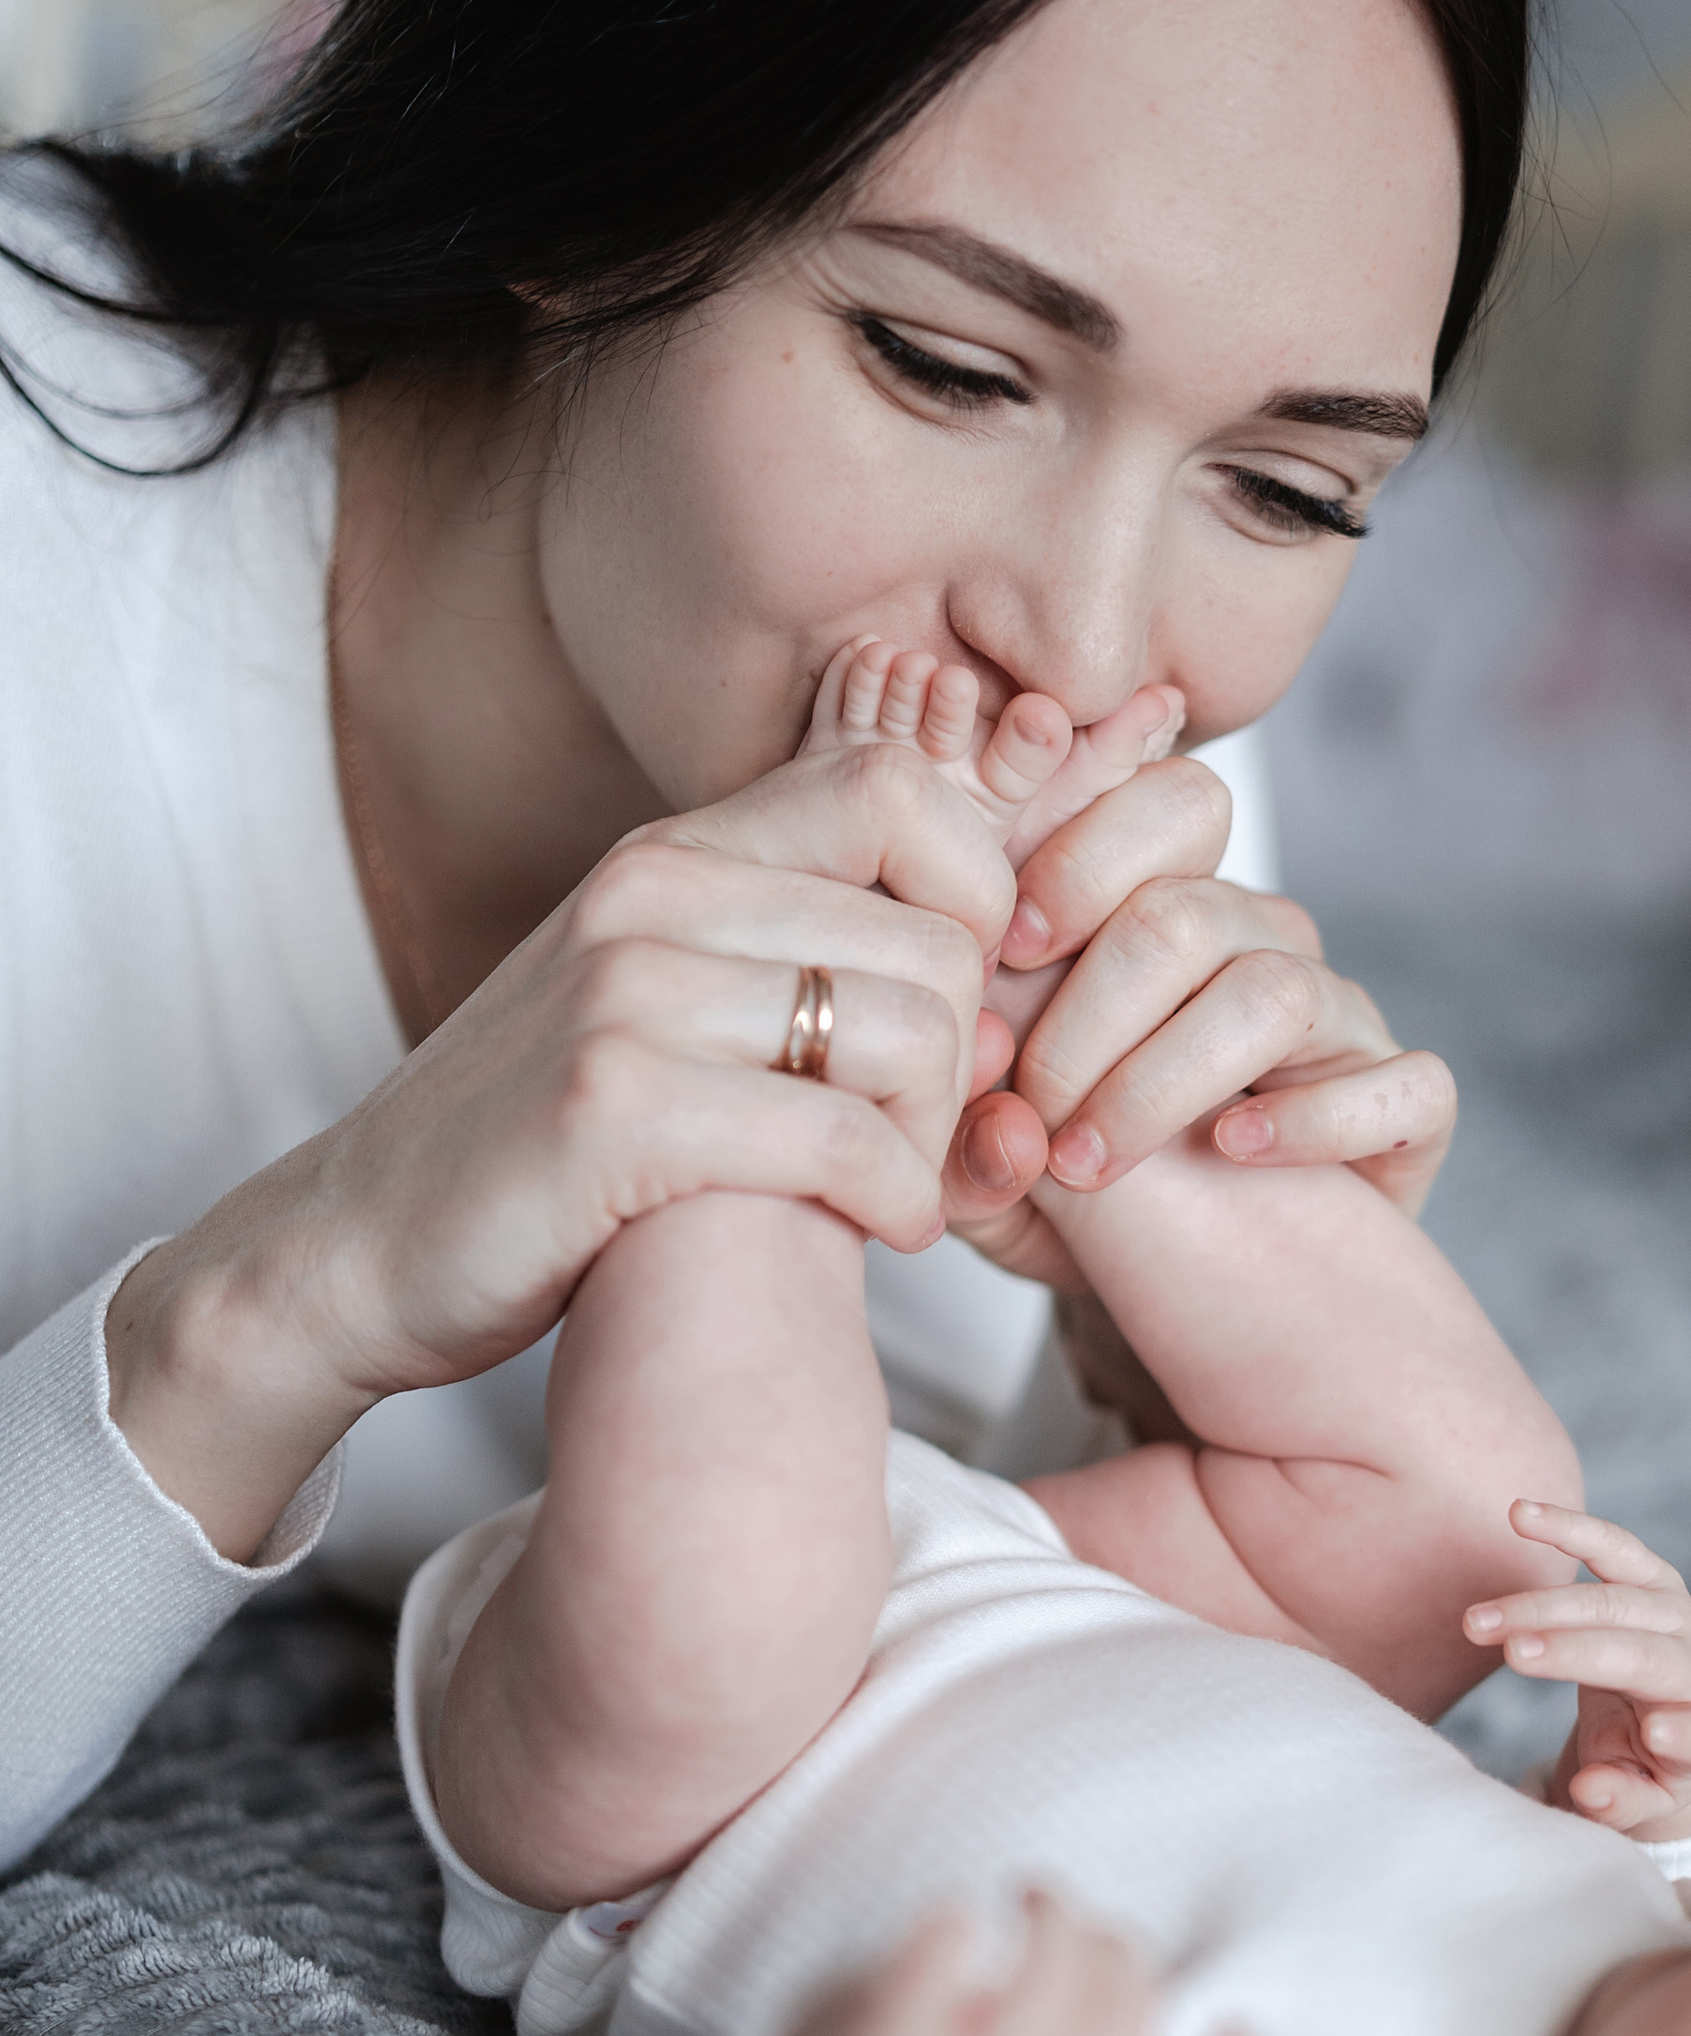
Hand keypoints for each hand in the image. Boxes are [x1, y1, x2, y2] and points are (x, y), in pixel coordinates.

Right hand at [106, 741, 1018, 1561]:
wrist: (353, 1247)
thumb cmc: (542, 1145)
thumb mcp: (662, 1003)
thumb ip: (792, 953)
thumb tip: (991, 969)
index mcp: (674, 853)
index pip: (904, 787)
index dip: (979, 899)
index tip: (959, 1014)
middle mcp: (652, 894)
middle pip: (940, 937)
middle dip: (969, 1063)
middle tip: (922, 1142)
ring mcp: (628, 993)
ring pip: (913, 1032)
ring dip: (937, 1139)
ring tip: (889, 1188)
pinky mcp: (617, 1107)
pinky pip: (846, 1137)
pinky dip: (896, 1201)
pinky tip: (876, 1233)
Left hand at [937, 756, 1458, 1290]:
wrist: (1188, 1294)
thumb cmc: (1084, 1200)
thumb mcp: (996, 1165)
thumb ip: (967, 1133)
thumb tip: (997, 1112)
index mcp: (1173, 908)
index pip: (1163, 809)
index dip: (1078, 861)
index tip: (1000, 954)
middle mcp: (1266, 945)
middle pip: (1191, 910)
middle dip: (1089, 1013)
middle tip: (1031, 1108)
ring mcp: (1346, 1021)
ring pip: (1277, 992)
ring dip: (1164, 1080)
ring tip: (1092, 1162)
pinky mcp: (1410, 1107)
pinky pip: (1402, 1083)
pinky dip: (1315, 1120)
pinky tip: (1234, 1154)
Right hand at [1462, 1503, 1690, 1845]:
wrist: (1662, 1719)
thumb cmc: (1640, 1769)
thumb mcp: (1632, 1802)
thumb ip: (1618, 1800)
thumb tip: (1590, 1790)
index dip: (1686, 1734)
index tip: (1657, 1732)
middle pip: (1645, 1655)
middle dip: (1577, 1651)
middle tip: (1511, 1653)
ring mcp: (1679, 1619)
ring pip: (1616, 1601)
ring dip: (1544, 1606)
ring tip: (1479, 1621)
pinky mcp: (1654, 1581)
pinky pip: (1613, 1548)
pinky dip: (1569, 1529)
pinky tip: (1520, 1514)